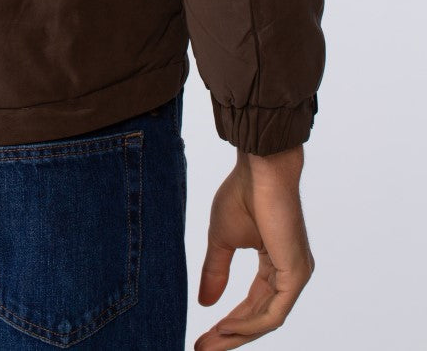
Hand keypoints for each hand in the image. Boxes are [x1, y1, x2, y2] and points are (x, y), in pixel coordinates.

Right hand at [194, 144, 314, 349]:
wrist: (260, 167)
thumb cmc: (243, 192)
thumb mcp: (222, 239)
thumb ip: (216, 271)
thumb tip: (205, 304)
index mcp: (276, 263)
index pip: (253, 303)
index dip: (228, 321)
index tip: (203, 336)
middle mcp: (290, 272)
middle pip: (259, 316)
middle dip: (230, 335)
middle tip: (202, 348)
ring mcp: (296, 274)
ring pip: (267, 319)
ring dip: (236, 334)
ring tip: (209, 344)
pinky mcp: (296, 273)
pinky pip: (274, 312)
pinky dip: (250, 323)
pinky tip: (227, 328)